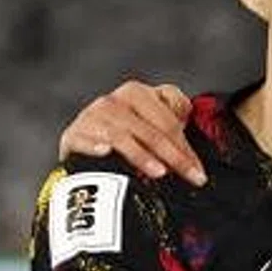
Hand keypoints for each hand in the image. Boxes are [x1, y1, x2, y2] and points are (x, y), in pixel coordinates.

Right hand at [58, 80, 205, 185]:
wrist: (83, 148)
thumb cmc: (124, 138)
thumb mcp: (150, 129)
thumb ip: (173, 132)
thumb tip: (197, 163)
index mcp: (138, 94)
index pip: (169, 115)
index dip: (186, 144)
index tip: (198, 170)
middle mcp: (115, 101)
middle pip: (152, 129)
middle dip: (175, 155)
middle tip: (190, 177)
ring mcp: (93, 117)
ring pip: (123, 135)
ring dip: (142, 155)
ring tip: (160, 173)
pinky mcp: (73, 135)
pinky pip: (85, 139)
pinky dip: (95, 145)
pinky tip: (105, 152)